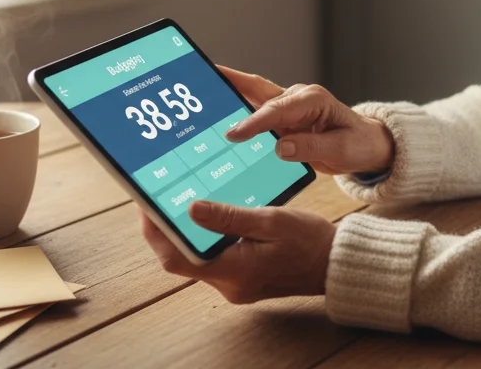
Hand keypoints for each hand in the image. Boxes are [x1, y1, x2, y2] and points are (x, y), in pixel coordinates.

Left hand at [139, 202, 334, 302]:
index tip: (145, 204)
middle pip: (181, 259)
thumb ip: (230, 217)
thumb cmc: (309, 240)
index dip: (156, 232)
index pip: (177, 258)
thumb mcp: (271, 221)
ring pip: (195, 258)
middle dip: (165, 229)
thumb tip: (191, 209)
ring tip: (177, 199)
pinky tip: (206, 213)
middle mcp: (229, 283)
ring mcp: (235, 283)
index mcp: (234, 271)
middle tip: (156, 197)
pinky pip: (213, 257)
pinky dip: (204, 237)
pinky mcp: (241, 276)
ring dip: (183, 232)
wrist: (335, 262)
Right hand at [219, 66, 394, 175]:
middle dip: (230, 84)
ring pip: (253, 95)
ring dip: (229, 91)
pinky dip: (236, 108)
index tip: (234, 135)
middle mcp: (298, 98)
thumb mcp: (342, 151)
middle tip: (202, 80)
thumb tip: (282, 148)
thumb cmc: (359, 144)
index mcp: (313, 100)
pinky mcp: (283, 117)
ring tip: (201, 89)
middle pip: (258, 90)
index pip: (278, 111)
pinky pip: (256, 110)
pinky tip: (217, 110)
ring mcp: (289, 106)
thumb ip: (312, 147)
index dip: (255, 123)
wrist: (367, 144)